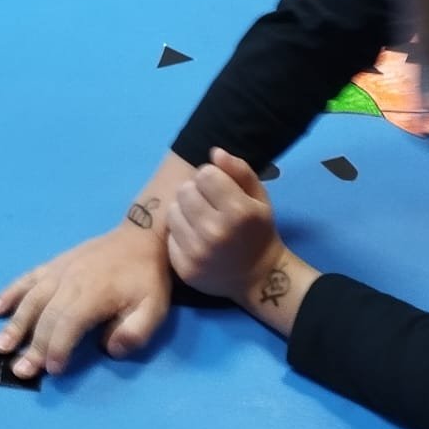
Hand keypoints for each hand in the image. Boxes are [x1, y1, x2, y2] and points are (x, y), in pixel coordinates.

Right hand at [0, 223, 171, 379]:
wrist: (141, 237)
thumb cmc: (147, 278)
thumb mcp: (154, 308)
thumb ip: (135, 332)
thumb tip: (109, 349)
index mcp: (94, 292)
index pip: (68, 323)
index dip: (58, 347)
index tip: (53, 370)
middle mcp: (70, 280)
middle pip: (46, 316)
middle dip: (32, 346)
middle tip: (20, 371)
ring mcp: (59, 270)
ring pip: (31, 299)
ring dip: (14, 324)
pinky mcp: (54, 264)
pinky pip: (27, 279)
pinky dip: (10, 293)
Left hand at [165, 150, 280, 300]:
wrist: (258, 277)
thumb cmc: (257, 231)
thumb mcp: (259, 197)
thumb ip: (239, 170)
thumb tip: (214, 152)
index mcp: (239, 211)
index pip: (204, 174)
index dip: (212, 178)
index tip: (220, 190)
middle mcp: (216, 232)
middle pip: (185, 190)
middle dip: (195, 193)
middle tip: (208, 206)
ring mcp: (198, 252)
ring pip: (172, 211)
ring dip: (184, 211)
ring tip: (200, 221)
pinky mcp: (184, 268)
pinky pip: (170, 235)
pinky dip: (180, 234)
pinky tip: (195, 240)